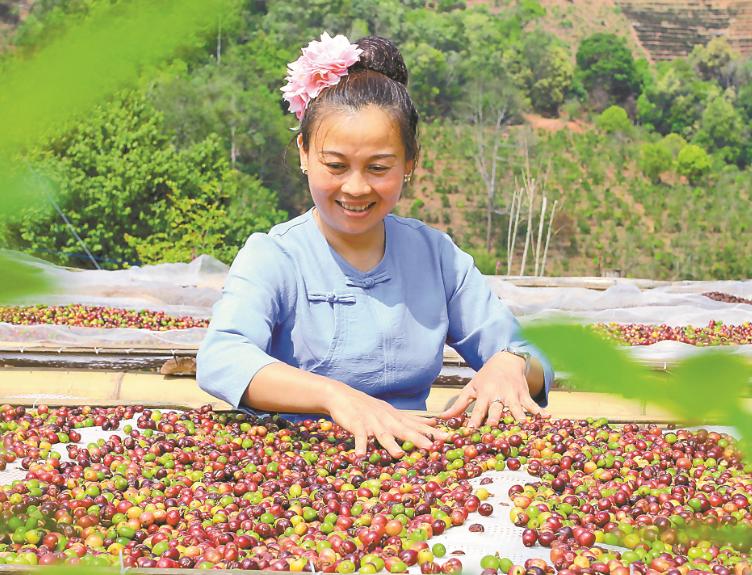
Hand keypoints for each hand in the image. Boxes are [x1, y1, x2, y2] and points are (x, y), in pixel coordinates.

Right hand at [326, 386, 447, 458]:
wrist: (342, 395)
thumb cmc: (369, 407)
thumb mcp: (392, 412)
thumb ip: (411, 419)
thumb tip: (433, 422)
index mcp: (396, 417)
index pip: (417, 425)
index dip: (433, 432)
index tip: (449, 438)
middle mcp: (387, 419)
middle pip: (404, 430)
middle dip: (418, 438)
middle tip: (432, 447)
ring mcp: (371, 422)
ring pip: (383, 434)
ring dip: (390, 444)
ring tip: (399, 453)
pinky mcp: (356, 424)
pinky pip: (359, 436)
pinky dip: (360, 445)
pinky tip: (360, 456)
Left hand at [441, 351, 547, 426]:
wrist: (505, 360)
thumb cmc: (485, 377)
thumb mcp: (471, 388)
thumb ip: (459, 405)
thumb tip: (443, 417)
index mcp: (484, 394)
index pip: (478, 409)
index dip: (474, 420)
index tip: (470, 431)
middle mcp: (498, 395)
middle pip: (497, 410)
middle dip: (495, 421)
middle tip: (495, 434)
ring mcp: (513, 395)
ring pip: (516, 409)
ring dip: (519, 419)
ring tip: (523, 430)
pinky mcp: (525, 395)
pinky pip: (533, 404)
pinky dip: (540, 411)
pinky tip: (547, 417)